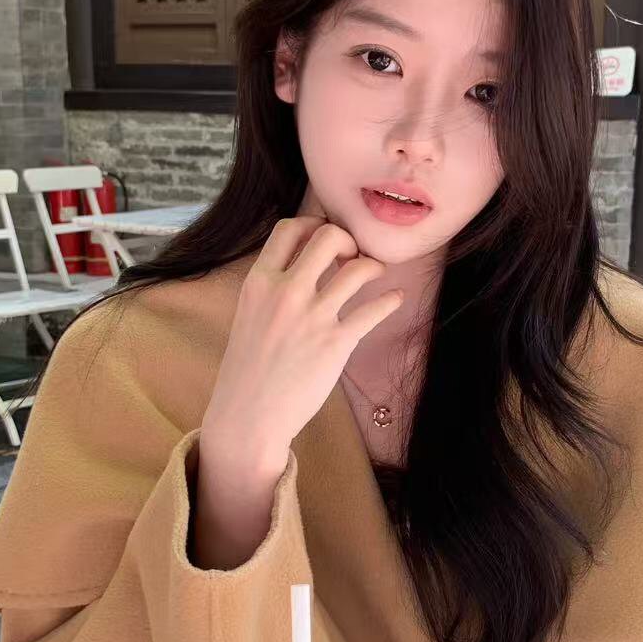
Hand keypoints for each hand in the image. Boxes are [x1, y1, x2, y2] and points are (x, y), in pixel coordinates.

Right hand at [200, 216, 402, 475]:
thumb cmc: (248, 369)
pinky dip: (390, 301)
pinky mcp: (335, 343)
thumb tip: (303, 265)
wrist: (248, 416)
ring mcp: (312, 317)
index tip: (324, 239)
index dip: (313, 225)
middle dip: (347, 240)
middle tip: (351, 257)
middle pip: (327, 236)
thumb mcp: (249, 315)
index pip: (289, 228)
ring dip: (373, 266)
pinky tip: (395, 300)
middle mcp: (285, 293)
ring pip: (358, 268)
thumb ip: (272, 288)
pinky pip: (374, 310)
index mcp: (259, 282)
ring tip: (375, 275)